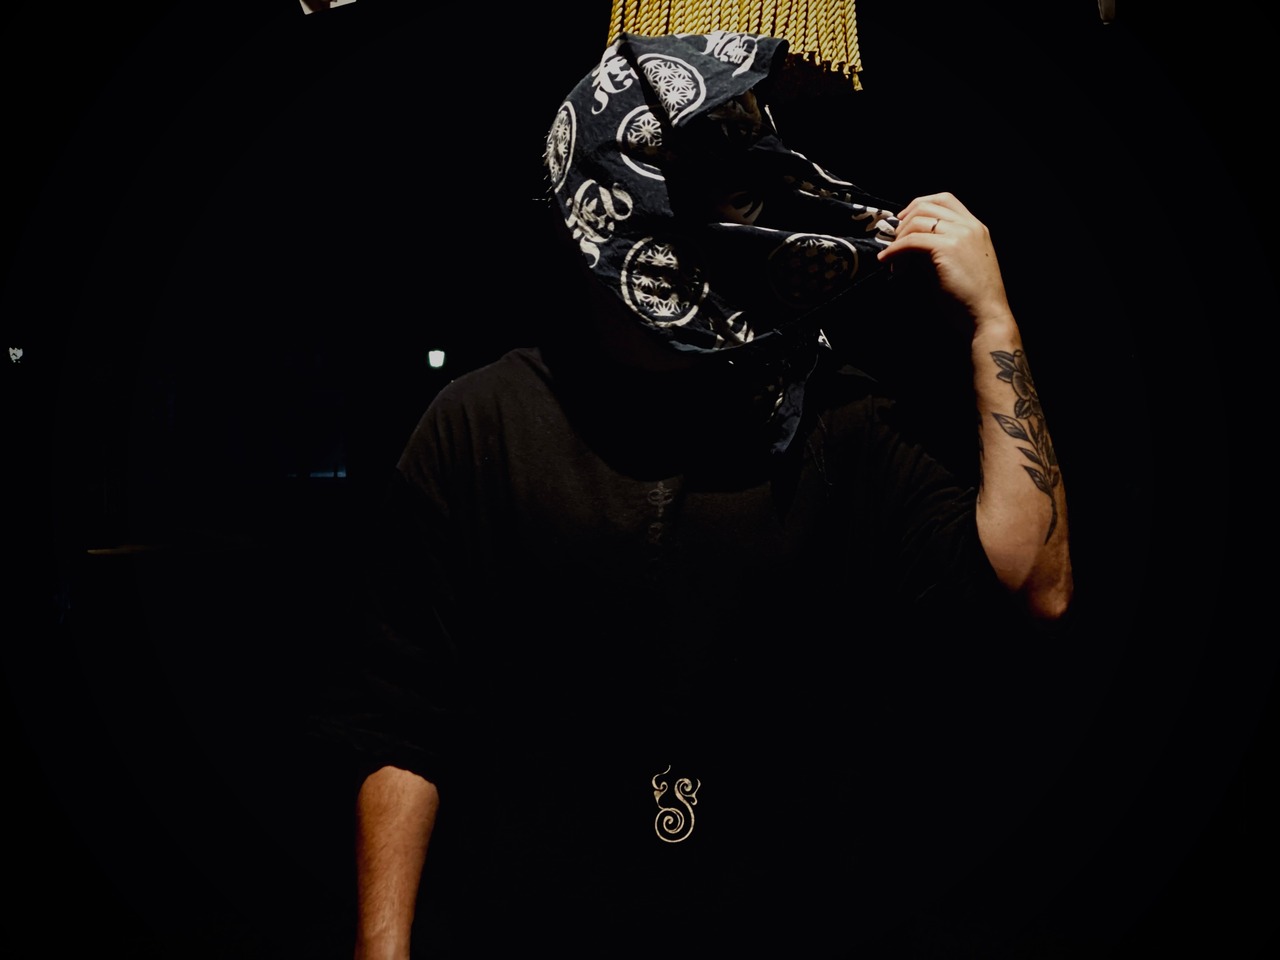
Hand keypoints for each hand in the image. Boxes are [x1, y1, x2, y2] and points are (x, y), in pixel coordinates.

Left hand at [876, 192, 1013, 333]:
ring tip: (891, 258)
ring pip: (917, 221)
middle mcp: (969, 226)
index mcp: (975, 227)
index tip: (902, 220)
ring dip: (898, 239)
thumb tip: (908, 244)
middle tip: (892, 242)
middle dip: (903, 222)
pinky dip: (895, 250)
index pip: (944, 199)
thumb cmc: (971, 298)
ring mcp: (960, 234)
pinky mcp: (947, 248)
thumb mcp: (956, 263)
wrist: (986, 316)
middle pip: (926, 206)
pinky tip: (887, 260)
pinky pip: (912, 241)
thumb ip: (937, 248)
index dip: (919, 205)